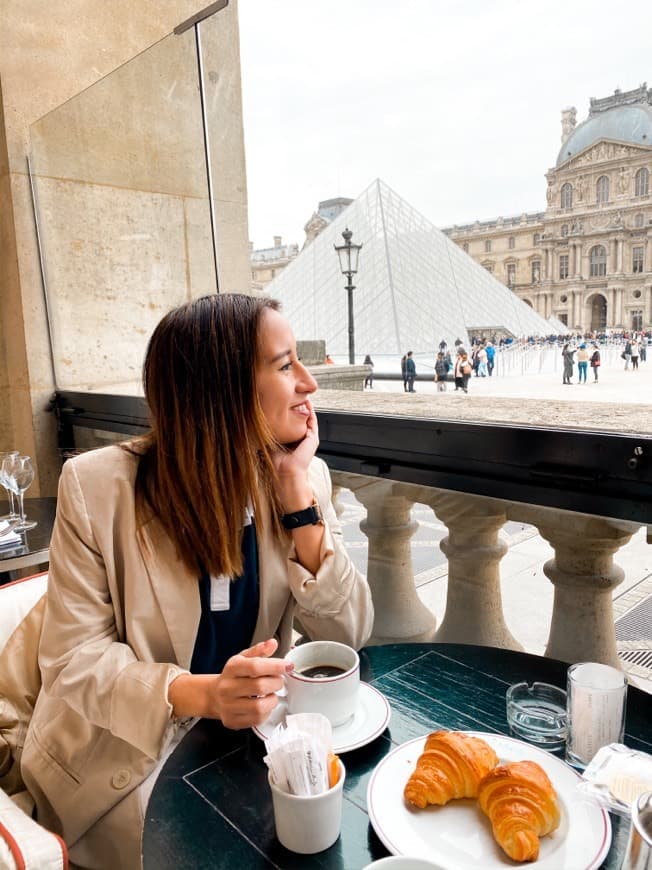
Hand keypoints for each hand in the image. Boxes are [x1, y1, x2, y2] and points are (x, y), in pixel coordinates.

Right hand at [168, 638, 292, 727]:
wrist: (214, 695)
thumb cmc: (233, 676)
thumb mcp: (243, 659)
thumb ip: (259, 651)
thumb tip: (272, 643)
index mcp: (232, 668)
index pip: (255, 666)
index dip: (275, 666)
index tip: (287, 666)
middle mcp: (227, 687)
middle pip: (260, 687)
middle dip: (276, 683)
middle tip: (278, 681)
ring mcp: (228, 706)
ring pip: (259, 707)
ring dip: (272, 700)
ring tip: (271, 694)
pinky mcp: (232, 721)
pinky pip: (256, 720)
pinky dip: (266, 712)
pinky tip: (264, 705)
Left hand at [272, 400, 318, 510]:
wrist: (286, 473)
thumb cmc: (276, 463)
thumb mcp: (269, 443)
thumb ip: (266, 434)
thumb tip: (252, 423)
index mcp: (291, 441)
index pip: (290, 422)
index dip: (287, 411)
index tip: (280, 401)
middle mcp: (300, 439)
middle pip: (299, 418)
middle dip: (296, 406)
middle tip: (291, 395)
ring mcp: (308, 438)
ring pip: (307, 418)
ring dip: (304, 407)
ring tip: (300, 395)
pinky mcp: (313, 438)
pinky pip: (313, 421)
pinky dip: (310, 411)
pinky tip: (306, 403)